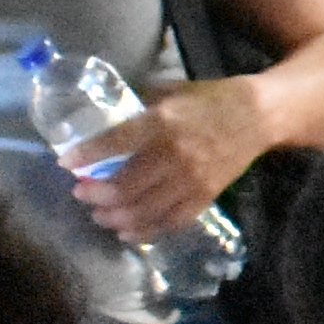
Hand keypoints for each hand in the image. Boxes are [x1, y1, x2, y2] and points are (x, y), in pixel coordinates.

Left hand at [72, 83, 262, 244]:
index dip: (87, 154)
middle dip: (96, 195)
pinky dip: (146, 231)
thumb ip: (142, 107)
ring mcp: (190, 179)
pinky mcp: (205, 196)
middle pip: (125, 187)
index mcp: (162, 122)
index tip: (65, 164)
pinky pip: (170, 222)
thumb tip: (113, 122)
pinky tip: (128, 233)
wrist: (258, 116)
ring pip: (144, 211)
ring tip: (100, 216)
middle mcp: (173, 154)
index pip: (117, 142)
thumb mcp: (172, 91)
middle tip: (81, 195)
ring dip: (115, 218)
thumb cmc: (210, 99)